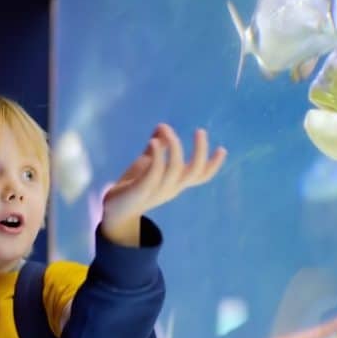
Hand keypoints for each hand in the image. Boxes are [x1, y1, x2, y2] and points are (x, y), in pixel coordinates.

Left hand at [101, 124, 225, 245]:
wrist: (114, 210)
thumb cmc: (133, 186)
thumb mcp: (147, 164)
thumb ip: (157, 148)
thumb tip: (162, 127)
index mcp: (176, 182)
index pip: (200, 176)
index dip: (214, 164)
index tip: (222, 149)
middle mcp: (172, 187)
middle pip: (195, 172)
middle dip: (200, 151)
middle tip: (200, 131)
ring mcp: (158, 190)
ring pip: (175, 169)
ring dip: (174, 146)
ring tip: (166, 129)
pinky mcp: (142, 190)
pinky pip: (154, 173)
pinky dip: (158, 156)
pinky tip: (153, 141)